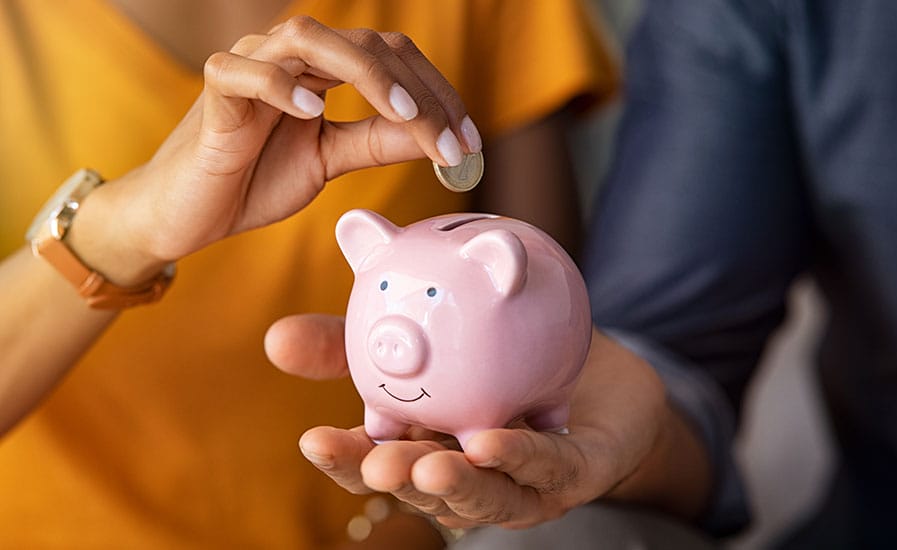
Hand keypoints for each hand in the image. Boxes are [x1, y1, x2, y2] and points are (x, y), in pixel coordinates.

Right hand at [70, 16, 480, 284]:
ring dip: (367, 75)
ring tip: (405, 116)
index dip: (436, 95)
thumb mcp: (329, 160)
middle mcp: (291, 56)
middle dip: (418, 92)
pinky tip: (312, 112)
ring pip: (310, 39)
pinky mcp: (214, 92)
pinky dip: (278, 85)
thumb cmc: (255, 179)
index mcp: (322, 70)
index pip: (392, 59)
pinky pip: (242, 71)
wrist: (190, 213)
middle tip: (452, 142)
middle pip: (366, 45)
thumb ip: (376, 142)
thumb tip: (435, 138)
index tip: (469, 143)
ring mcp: (250, 65)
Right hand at [267, 317, 707, 529]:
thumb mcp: (423, 341)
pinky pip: (545, 469)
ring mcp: (518, 484)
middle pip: (420, 487)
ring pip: (483, 495)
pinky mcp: (570, 475)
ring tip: (427, 467)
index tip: (312, 440)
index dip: (346, 458)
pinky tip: (493, 441)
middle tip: (374, 462)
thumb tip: (274, 336)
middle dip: (394, 480)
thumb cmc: (498, 360)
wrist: (589, 363)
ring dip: (454, 485)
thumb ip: (356, 342)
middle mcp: (464, 475)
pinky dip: (519, 458)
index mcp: (422, 447)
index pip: (375, 461)